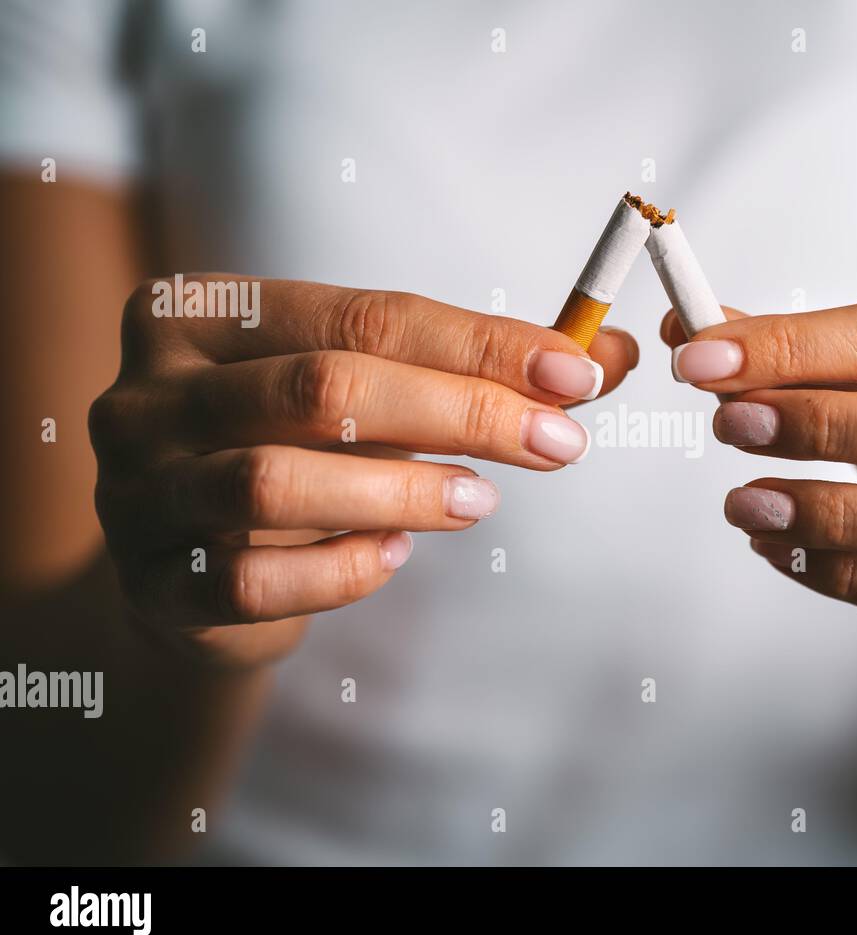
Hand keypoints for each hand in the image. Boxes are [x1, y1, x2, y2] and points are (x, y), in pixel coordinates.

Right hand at [91, 275, 635, 663]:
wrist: (197, 561)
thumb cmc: (302, 452)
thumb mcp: (374, 392)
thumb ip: (477, 370)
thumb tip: (606, 356)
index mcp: (201, 314)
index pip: (361, 315)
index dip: (478, 344)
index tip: (577, 374)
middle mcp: (150, 394)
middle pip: (323, 388)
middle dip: (462, 413)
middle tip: (557, 443)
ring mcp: (137, 492)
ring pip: (277, 483)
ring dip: (403, 492)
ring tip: (481, 502)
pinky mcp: (151, 586)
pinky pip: (252, 582)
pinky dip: (341, 570)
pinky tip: (397, 557)